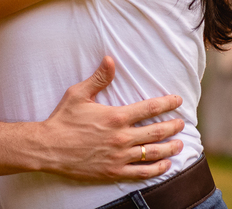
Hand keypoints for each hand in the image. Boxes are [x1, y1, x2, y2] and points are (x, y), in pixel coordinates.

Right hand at [35, 57, 185, 181]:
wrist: (49, 147)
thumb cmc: (63, 119)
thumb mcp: (78, 94)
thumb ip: (98, 78)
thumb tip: (110, 59)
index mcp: (116, 116)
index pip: (149, 108)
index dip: (167, 104)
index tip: (178, 101)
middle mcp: (122, 137)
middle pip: (157, 131)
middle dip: (173, 127)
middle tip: (181, 124)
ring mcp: (120, 156)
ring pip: (154, 153)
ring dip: (171, 148)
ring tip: (180, 144)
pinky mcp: (115, 171)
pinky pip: (143, 172)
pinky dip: (158, 168)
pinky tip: (166, 164)